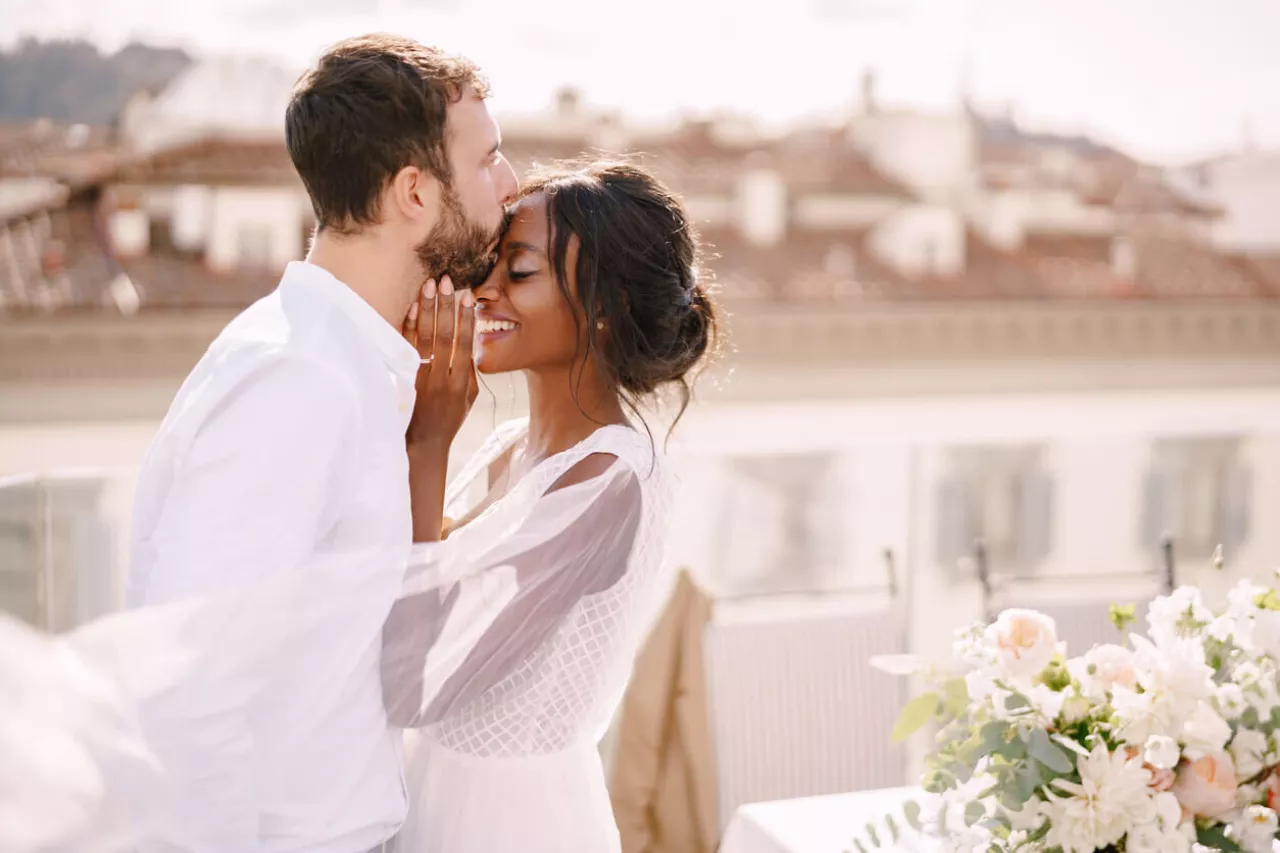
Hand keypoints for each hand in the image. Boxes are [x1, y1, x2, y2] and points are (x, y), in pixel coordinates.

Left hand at [403, 276, 478, 450]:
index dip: (467, 318)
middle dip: (446, 306)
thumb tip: (469, 345)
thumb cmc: (449, 420)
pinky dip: (409, 327)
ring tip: (429, 285)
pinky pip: (406, 348)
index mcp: (461, 382)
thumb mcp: (469, 399)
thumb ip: (470, 372)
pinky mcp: (404, 379)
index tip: (468, 296)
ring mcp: (421, 378)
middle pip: (445, 336)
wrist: (422, 444)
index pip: (465, 344)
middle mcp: (441, 378)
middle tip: (446, 281)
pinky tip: (413, 308)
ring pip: (425, 338)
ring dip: (427, 309)